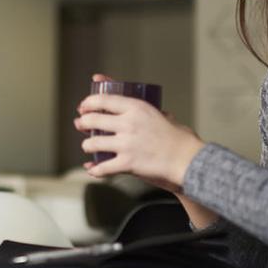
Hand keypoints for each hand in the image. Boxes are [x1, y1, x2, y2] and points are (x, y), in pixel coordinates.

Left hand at [75, 81, 205, 190]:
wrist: (188, 160)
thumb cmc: (179, 139)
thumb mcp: (164, 115)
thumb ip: (151, 112)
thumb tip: (148, 109)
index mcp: (136, 107)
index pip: (103, 99)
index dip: (89, 102)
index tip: (84, 106)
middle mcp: (128, 123)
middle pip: (93, 119)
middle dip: (82, 122)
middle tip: (80, 124)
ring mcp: (126, 144)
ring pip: (93, 143)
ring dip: (87, 146)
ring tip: (88, 147)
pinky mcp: (128, 163)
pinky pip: (103, 167)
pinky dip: (95, 169)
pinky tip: (92, 168)